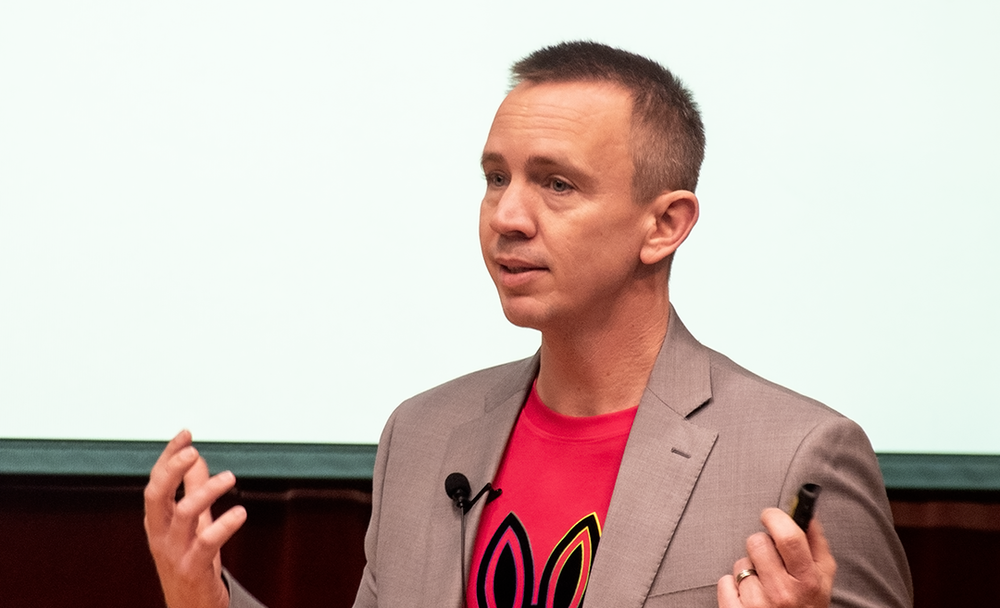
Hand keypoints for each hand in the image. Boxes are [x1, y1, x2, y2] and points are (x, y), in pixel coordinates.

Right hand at [144, 430, 247, 607]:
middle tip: (192, 451)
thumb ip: (192, 490)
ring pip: (184, 515)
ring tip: (230, 477)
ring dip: (206, 492)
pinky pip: (207, 543)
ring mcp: (174, 552)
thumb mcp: (191, 522)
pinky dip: (224, 525)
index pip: (156, 481)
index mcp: (157, 520)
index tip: (186, 434)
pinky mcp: (193, 569)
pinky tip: (240, 512)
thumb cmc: (191, 561)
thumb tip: (197, 457)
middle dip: (172, 470)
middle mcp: (160, 534)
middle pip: (156, 495)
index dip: (168, 456)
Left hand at [717, 508, 835, 607]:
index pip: (789, 537)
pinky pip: (724, 582)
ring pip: (740, 563)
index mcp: (808, 581)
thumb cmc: (807, 606)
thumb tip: (807, 512)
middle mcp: (783, 593)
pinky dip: (733, 587)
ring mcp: (758, 604)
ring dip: (749, 570)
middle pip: (757, 542)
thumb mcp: (822, 579)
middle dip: (761, 545)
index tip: (770, 515)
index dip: (776, 518)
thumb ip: (816, 544)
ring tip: (762, 585)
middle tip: (769, 559)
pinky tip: (748, 597)